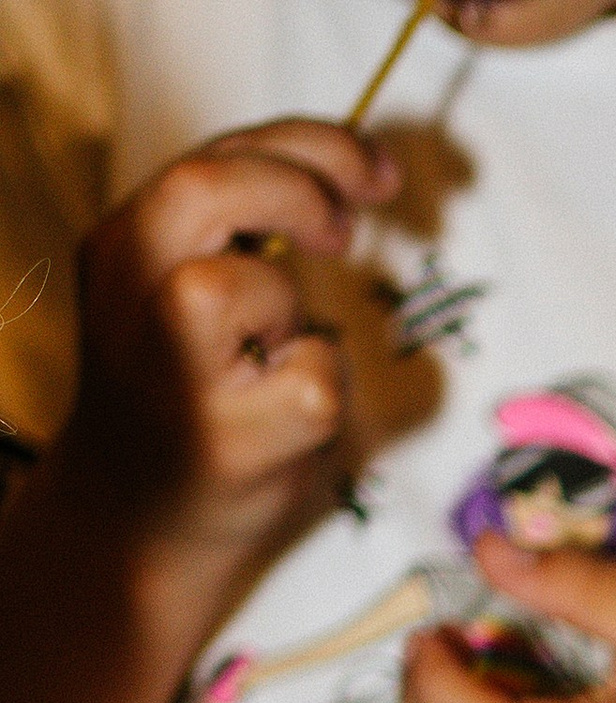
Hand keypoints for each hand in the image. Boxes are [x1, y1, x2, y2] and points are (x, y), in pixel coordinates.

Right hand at [58, 122, 394, 569]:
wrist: (141, 522)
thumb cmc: (187, 397)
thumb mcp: (184, 288)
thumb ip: (241, 228)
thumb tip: (349, 173)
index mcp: (122, 246)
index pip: (213, 157)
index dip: (308, 146)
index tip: (372, 170)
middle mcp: (130, 297)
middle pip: (207, 189)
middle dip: (300, 188)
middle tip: (346, 230)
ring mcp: (174, 373)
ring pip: (256, 288)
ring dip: (293, 306)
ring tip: (276, 346)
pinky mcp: (230, 443)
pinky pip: (316, 382)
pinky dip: (323, 385)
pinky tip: (286, 412)